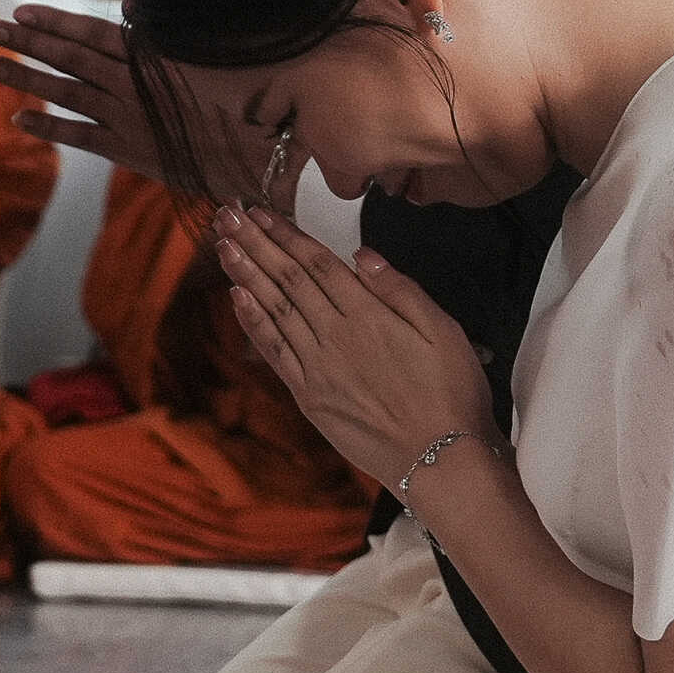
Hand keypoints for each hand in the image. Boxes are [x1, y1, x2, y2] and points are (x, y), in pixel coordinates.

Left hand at [0, 7, 284, 201]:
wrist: (257, 154)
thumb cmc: (239, 96)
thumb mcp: (204, 54)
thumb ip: (163, 31)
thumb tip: (133, 5)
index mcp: (149, 57)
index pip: (91, 33)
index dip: (54, 21)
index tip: (22, 11)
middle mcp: (130, 85)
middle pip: (69, 58)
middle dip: (28, 42)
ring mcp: (126, 118)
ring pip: (65, 93)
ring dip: (26, 79)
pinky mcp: (127, 149)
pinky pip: (79, 136)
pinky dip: (48, 126)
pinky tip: (18, 118)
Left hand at [211, 205, 491, 491]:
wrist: (439, 460)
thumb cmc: (451, 396)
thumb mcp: (444, 332)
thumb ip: (400, 290)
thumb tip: (362, 257)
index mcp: (369, 316)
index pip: (317, 264)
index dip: (286, 235)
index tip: (260, 213)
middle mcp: (335, 337)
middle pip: (287, 280)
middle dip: (255, 245)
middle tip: (226, 217)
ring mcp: (317, 368)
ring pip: (274, 310)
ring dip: (245, 274)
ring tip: (222, 246)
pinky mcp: (309, 397)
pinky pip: (273, 351)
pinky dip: (253, 322)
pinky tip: (236, 298)